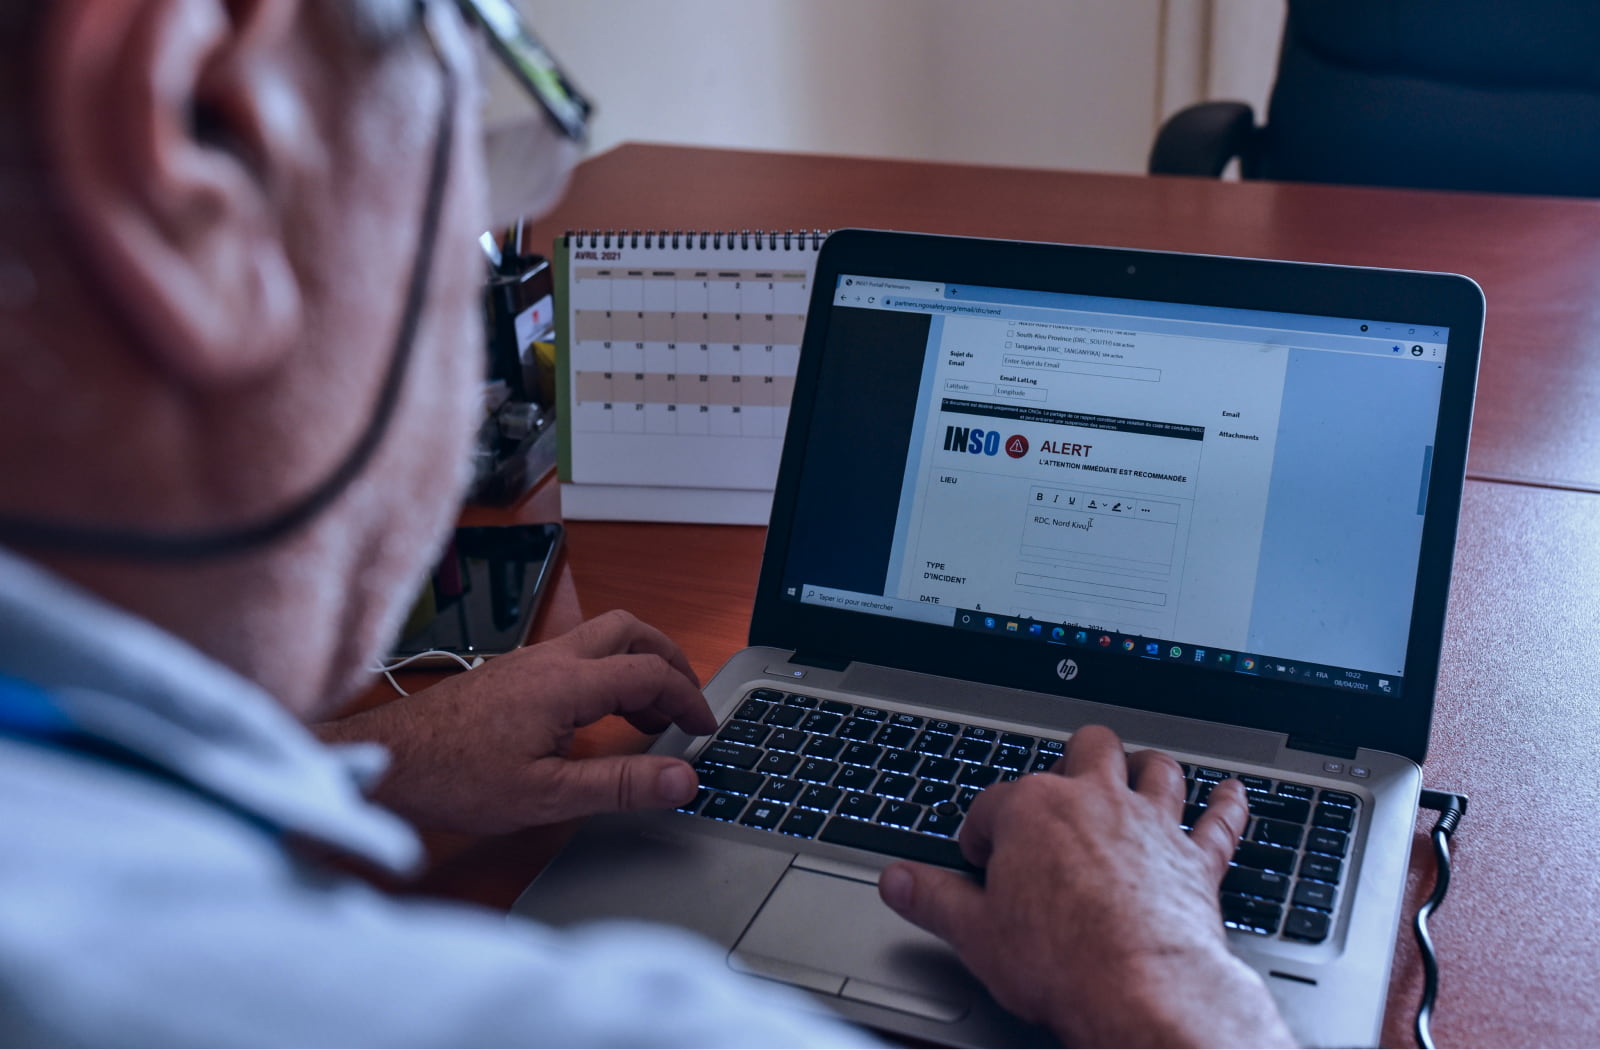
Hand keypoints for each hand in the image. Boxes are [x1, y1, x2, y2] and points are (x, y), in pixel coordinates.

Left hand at [318, 610, 716, 833]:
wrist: (388, 761)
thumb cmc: (453, 777)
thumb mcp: (547, 795)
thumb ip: (621, 785)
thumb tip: (681, 778)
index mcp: (567, 683)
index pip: (652, 672)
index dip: (690, 698)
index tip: (706, 728)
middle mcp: (551, 659)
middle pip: (632, 631)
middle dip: (671, 661)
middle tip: (687, 704)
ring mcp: (530, 661)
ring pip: (603, 638)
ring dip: (638, 665)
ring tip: (650, 717)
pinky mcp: (513, 672)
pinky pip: (577, 655)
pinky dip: (607, 674)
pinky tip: (600, 717)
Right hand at [878, 725, 1294, 1047]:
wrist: (1140, 987)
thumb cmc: (1062, 959)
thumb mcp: (975, 933)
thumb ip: (932, 899)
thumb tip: (895, 880)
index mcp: (1033, 811)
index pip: (995, 803)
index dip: (982, 831)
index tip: (981, 860)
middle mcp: (1094, 801)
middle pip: (1085, 748)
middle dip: (1072, 760)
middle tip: (1063, 785)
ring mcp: (1150, 824)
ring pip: (1153, 767)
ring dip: (1147, 766)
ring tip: (1138, 768)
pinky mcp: (1195, 858)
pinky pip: (1218, 819)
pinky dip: (1227, 805)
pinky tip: (1233, 792)